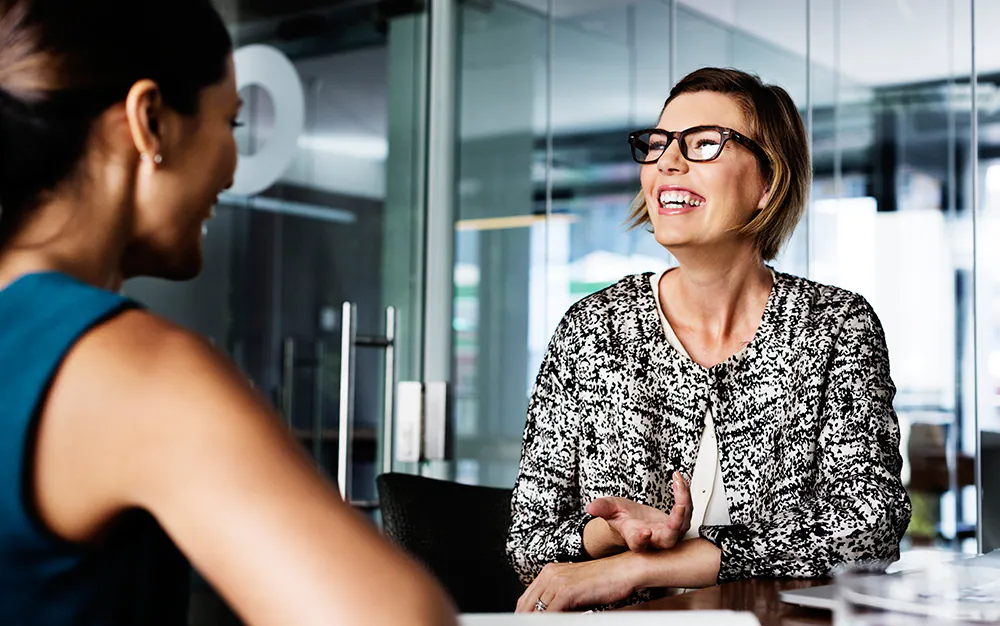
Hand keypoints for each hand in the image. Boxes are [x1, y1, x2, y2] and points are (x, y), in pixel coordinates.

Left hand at [515, 553, 641, 612]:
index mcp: (550, 572)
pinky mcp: (566, 590)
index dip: (525, 614)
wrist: (624, 571)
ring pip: (537, 610)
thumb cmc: (606, 581)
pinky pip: (550, 613)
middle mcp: (550, 574)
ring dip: (538, 621)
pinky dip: (550, 621)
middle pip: (527, 605)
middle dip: (527, 619)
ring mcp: (557, 581)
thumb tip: (547, 613)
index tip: (526, 622)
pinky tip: (555, 624)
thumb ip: (559, 598)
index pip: (527, 599)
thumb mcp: (576, 589)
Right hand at [586, 471, 691, 551]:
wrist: (633, 521)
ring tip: (677, 480)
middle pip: (669, 538)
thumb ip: (602, 508)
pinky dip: (684, 494)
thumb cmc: (621, 518)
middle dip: (676, 522)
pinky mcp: (679, 524)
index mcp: (636, 539)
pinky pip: (686, 511)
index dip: (641, 539)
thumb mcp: (610, 510)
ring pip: (683, 522)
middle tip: (680, 505)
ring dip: (683, 499)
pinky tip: (678, 479)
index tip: (644, 532)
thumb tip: (591, 508)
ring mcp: (669, 533)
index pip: (639, 543)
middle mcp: (655, 540)